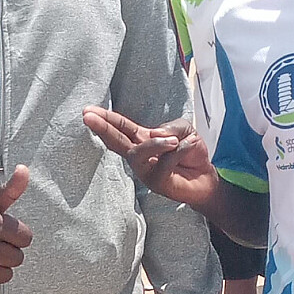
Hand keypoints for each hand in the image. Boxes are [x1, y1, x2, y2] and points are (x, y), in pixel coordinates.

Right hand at [82, 106, 218, 208]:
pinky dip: (179, 152)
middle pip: (116, 141)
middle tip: (88, 117)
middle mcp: (139, 156)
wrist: (205, 179)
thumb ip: (171, 127)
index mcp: (142, 139)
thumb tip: (155, 133)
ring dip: (155, 144)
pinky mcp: (157, 183)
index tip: (87, 111)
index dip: (106, 118)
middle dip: (102, 128)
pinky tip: (190, 146)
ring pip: (138, 154)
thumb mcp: (184, 130)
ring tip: (174, 141)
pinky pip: (163, 164)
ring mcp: (145, 171)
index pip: (121, 127)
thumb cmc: (190, 153)